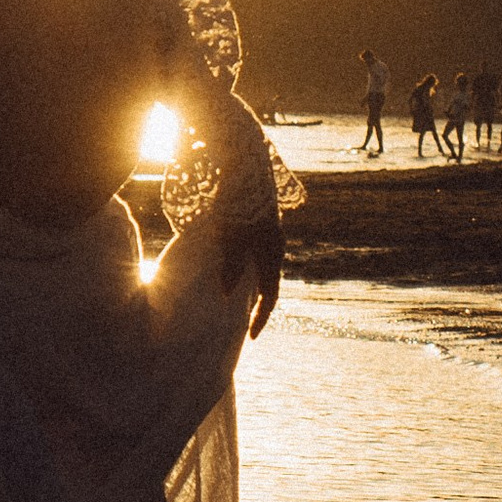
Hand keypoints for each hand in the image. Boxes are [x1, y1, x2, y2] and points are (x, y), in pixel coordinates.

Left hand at [219, 201, 281, 339]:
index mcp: (273, 253)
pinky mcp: (258, 222)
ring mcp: (268, 233)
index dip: (261, 318)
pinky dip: (246, 269)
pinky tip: (233, 269)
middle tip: (245, 323)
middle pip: (268, 284)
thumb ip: (231, 266)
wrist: (245, 164)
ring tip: (237, 300)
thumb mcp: (232, 237)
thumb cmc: (238, 202)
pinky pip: (255, 255)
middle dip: (257, 305)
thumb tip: (227, 295)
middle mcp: (274, 246)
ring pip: (262, 268)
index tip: (252, 338)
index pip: (270, 296)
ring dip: (252, 286)